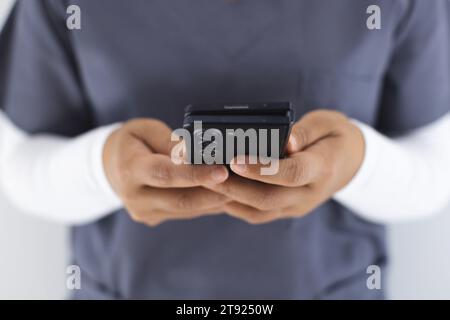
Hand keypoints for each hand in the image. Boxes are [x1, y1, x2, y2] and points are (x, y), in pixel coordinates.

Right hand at [103, 119, 229, 225]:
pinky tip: (227, 194)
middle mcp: (135, 196)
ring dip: (215, 200)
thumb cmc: (133, 141)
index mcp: (130, 169)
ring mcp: (144, 211)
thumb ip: (170, 143)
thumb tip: (198, 151)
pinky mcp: (154, 218)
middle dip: (213, 192)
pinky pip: (186, 212)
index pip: (165, 174)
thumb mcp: (146, 130)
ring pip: (186, 209)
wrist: (111, 167)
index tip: (223, 172)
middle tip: (242, 183)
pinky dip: (207, 203)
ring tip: (241, 188)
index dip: (194, 175)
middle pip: (180, 199)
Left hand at [205, 110, 364, 223]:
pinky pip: (258, 214)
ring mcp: (298, 206)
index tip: (234, 159)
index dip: (262, 168)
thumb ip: (305, 132)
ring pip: (259, 210)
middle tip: (205, 173)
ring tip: (203, 181)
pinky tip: (216, 190)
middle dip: (234, 187)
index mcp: (324, 168)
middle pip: (269, 198)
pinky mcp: (287, 210)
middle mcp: (310, 194)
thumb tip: (285, 141)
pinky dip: (235, 204)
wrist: (349, 163)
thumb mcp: (326, 124)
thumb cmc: (334, 137)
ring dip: (229, 198)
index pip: (292, 173)